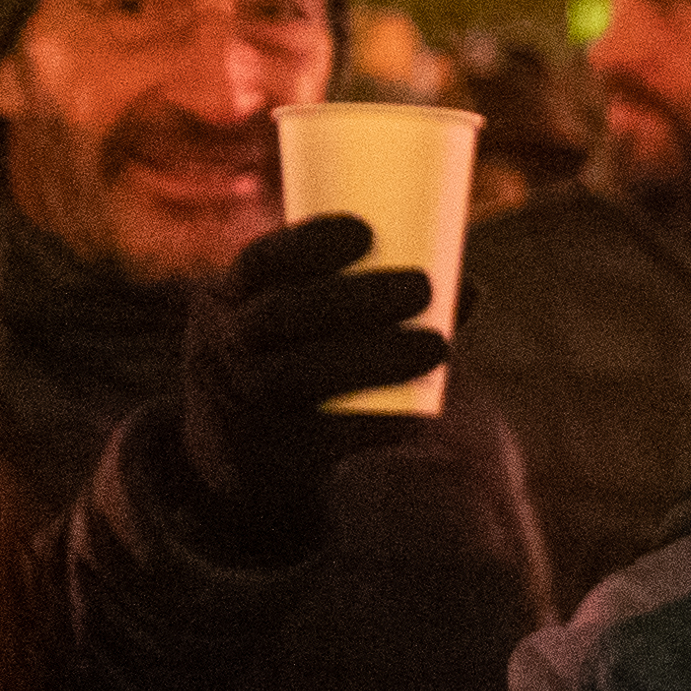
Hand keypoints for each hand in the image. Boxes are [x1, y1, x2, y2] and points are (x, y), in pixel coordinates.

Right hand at [167, 213, 447, 558]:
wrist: (240, 458)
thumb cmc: (290, 363)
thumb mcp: (298, 326)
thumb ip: (366, 300)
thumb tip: (472, 290)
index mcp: (224, 299)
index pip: (259, 260)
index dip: (309, 242)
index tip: (367, 232)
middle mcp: (218, 347)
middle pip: (282, 313)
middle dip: (357, 297)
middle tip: (423, 287)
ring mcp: (238, 403)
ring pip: (299, 373)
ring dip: (376, 357)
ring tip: (439, 347)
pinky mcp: (268, 454)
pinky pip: (322, 434)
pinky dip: (377, 421)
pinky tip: (420, 413)